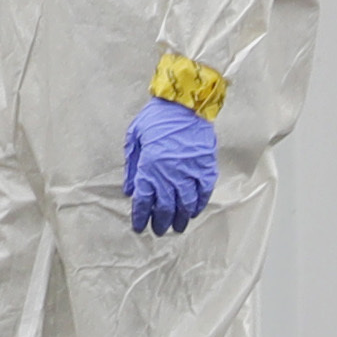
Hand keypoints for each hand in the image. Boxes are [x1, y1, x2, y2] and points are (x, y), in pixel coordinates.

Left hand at [122, 94, 216, 234]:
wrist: (185, 105)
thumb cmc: (155, 119)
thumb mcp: (134, 139)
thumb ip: (133, 167)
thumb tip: (130, 190)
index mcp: (150, 167)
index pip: (145, 200)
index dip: (141, 216)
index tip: (139, 226)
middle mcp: (171, 174)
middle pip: (165, 207)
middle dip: (160, 222)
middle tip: (158, 231)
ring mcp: (191, 172)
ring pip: (186, 205)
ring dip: (180, 218)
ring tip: (176, 227)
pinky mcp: (206, 168)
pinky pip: (204, 193)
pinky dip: (199, 205)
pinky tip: (194, 212)